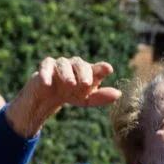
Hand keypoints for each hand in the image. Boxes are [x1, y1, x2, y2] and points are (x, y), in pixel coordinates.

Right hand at [7, 57, 122, 137]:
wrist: (49, 95)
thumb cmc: (72, 95)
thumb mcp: (86, 99)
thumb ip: (101, 97)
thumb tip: (118, 94)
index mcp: (88, 71)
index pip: (96, 68)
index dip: (102, 68)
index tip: (108, 69)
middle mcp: (74, 65)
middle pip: (80, 64)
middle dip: (84, 73)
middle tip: (86, 84)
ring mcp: (60, 64)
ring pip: (63, 64)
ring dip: (67, 74)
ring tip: (70, 84)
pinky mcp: (46, 67)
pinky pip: (46, 67)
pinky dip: (46, 75)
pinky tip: (48, 84)